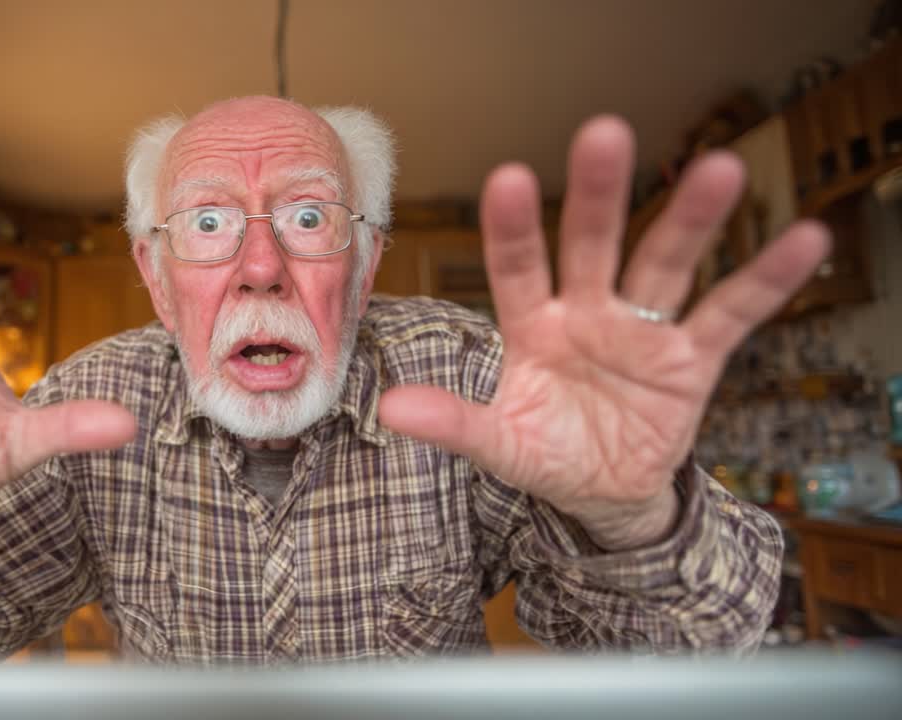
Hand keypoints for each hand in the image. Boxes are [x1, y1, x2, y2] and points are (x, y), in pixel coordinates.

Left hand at [378, 116, 828, 549]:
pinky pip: (731, 314)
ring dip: (691, 220)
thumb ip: (455, 424)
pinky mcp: (693, 357)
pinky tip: (803, 240)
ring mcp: (642, 331)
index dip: (514, 229)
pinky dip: (766, 281)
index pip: (517, 269)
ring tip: (721, 168)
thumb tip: (390, 411)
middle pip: (594, 245)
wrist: (605, 493)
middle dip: (600, 195)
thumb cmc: (547, 453)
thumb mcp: (500, 445)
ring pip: (665, 264)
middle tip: (604, 133)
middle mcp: (587, 313)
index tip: (508, 177)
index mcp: (532, 327)